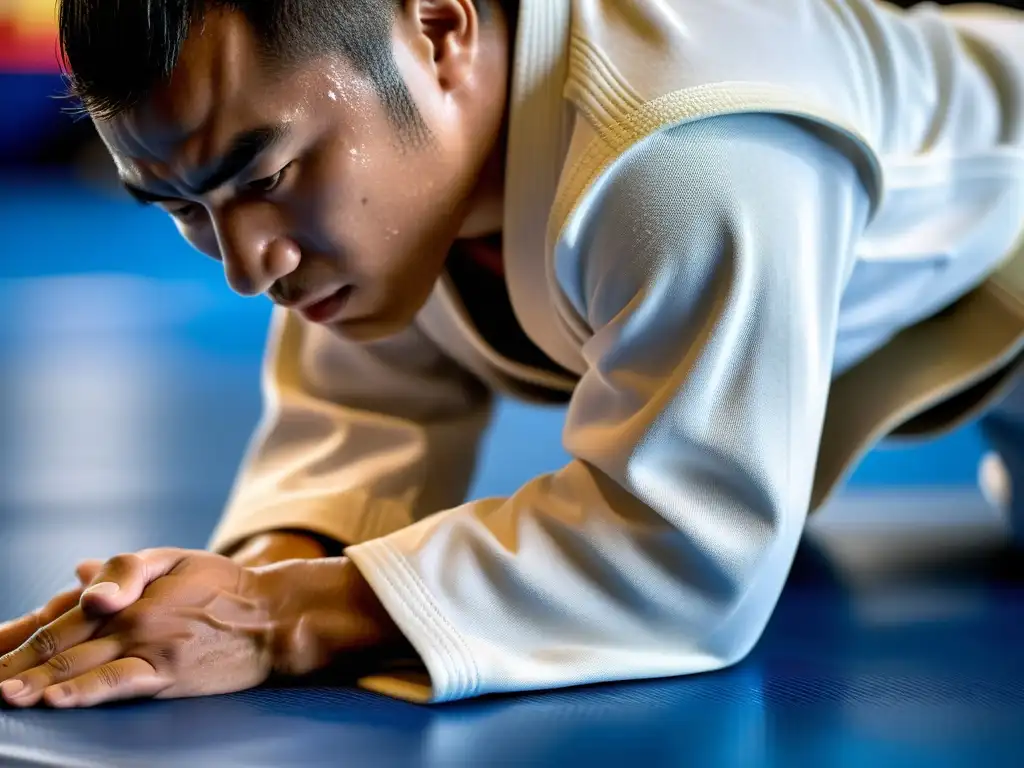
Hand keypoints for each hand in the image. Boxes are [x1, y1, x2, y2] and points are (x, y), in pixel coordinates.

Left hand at [0, 549, 274, 707]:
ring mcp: (148, 648)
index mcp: (125, 591)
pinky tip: (56, 698)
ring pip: (78, 667)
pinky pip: (118, 683)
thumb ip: (125, 568)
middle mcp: (130, 618)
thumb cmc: (222, 586)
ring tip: (2, 695)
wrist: (273, 616)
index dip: (15, 635)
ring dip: (34, 683)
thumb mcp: (174, 560)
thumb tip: (80, 571)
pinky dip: (84, 690)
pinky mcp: (167, 676)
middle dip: (13, 665)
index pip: (56, 615)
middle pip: (57, 644)